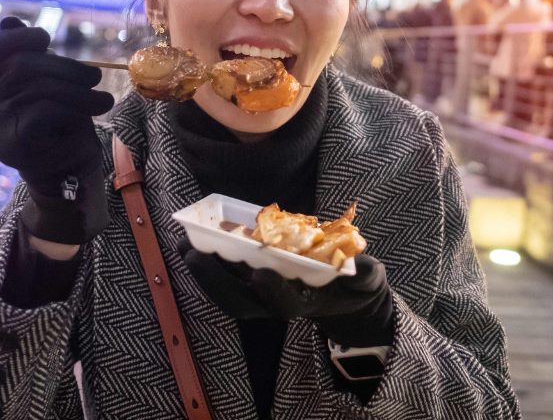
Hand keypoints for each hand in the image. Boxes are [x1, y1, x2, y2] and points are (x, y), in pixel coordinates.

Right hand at [0, 16, 114, 243]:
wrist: (71, 176)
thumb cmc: (62, 126)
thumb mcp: (50, 86)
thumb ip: (30, 57)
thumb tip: (8, 20)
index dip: (10, 40)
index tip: (44, 38)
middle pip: (17, 69)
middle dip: (63, 67)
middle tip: (94, 78)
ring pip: (37, 90)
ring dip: (79, 91)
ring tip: (103, 99)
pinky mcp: (13, 148)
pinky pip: (44, 113)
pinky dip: (75, 109)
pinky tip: (94, 114)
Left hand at [179, 239, 394, 347]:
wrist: (343, 300)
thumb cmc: (355, 287)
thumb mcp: (368, 282)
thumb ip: (366, 275)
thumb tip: (363, 267)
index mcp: (306, 304)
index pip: (286, 303)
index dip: (273, 291)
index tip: (261, 274)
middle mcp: (278, 306)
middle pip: (243, 300)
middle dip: (217, 280)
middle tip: (196, 254)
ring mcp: (262, 300)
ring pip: (227, 293)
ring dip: (204, 273)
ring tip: (184, 247)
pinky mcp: (252, 289)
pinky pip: (225, 283)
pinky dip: (208, 267)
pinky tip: (192, 246)